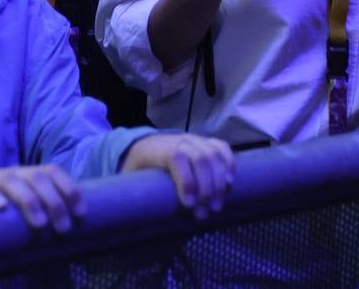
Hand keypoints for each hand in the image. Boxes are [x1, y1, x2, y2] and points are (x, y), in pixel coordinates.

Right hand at [0, 165, 84, 232]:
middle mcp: (15, 173)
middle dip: (54, 203)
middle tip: (62, 229)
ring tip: (40, 225)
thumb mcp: (25, 201)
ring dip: (30, 202)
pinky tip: (0, 208)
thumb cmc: (2, 203)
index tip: (80, 214)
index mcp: (30, 175)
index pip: (54, 172)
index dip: (70, 189)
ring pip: (14, 181)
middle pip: (38, 178)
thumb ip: (43, 209)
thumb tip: (72, 232)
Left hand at [121, 133, 235, 219]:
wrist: (143, 145)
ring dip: (219, 182)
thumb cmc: (137, 168)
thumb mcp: (129, 180)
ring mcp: (194, 138)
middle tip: (204, 213)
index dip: (186, 181)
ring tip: (217, 206)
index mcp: (157, 148)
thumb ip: (135, 194)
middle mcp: (178, 139)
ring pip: (213, 154)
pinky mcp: (205, 141)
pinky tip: (229, 184)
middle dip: (206, 188)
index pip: (176, 157)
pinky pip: (222, 147)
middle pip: (200, 158)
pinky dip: (229, 164)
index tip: (188, 206)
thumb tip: (137, 219)